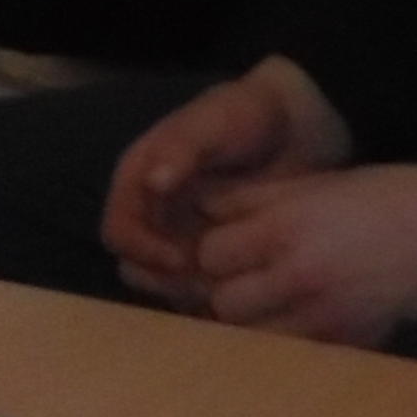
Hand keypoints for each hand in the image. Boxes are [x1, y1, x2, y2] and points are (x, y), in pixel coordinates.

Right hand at [101, 57, 354, 300]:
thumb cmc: (246, 117)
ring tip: (228, 294)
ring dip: (188, 295)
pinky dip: (215, 300)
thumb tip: (154, 183)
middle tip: (206, 286)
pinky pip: (201, 289)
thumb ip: (182, 150)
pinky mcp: (215, 253)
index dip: (143, 250)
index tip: (182, 260)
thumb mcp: (214, 124)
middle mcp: (154, 212)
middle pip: (135, 265)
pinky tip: (246, 297)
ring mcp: (184, 235)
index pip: (119, 230)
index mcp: (139, 179)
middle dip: (163, 280)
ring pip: (165, 283)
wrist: (297, 127)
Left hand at [190, 162, 416, 343]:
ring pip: (256, 336)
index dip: (210, 250)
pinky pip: (300, 353)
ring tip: (264, 303)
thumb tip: (202, 208)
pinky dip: (289, 341)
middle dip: (223, 289)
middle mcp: (300, 277)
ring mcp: (329, 317)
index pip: (211, 254)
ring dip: (251, 321)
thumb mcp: (311, 184)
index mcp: (284, 230)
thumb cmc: (381, 195)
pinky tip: (298, 320)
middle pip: (225, 302)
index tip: (222, 246)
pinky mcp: (355, 341)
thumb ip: (251, 199)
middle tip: (239, 277)